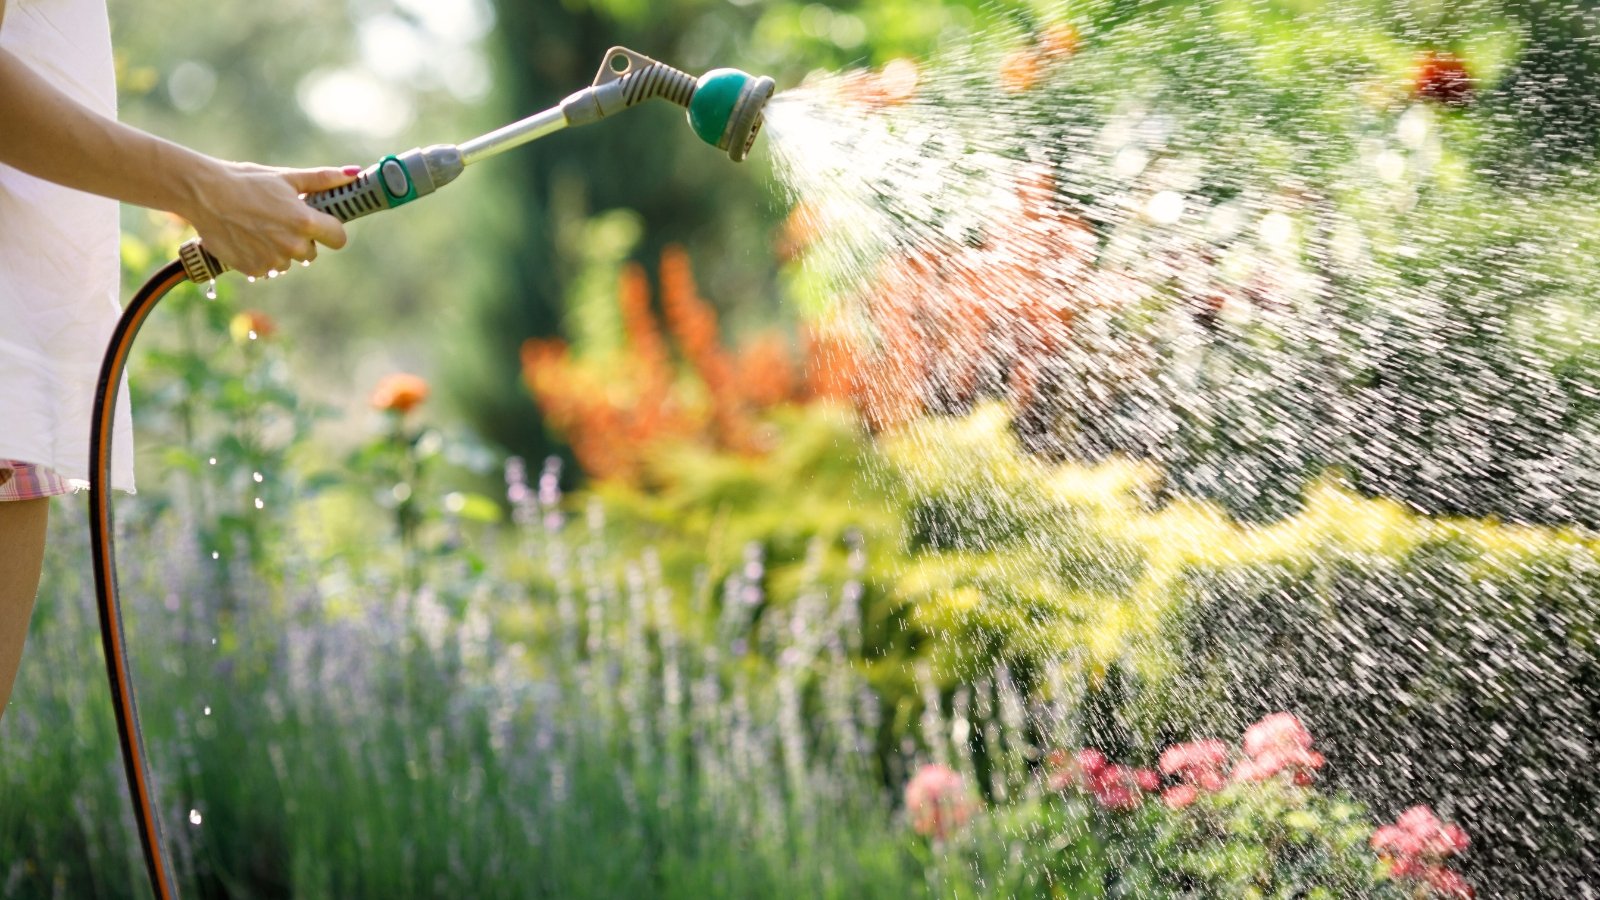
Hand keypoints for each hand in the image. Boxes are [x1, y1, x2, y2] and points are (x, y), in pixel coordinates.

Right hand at [177, 161, 357, 277]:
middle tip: (278, 220)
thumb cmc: (247, 181)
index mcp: (305, 222)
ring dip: (280, 249)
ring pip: (288, 261)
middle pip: (311, 252)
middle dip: (301, 239)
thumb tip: (355, 173)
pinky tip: (247, 237)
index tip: (318, 221)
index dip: (330, 229)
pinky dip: (261, 257)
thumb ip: (323, 179)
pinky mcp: (254, 269)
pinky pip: (268, 268)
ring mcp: (273, 260)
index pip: (339, 239)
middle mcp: (292, 245)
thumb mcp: (286, 177)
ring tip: (259, 227)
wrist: (204, 194)